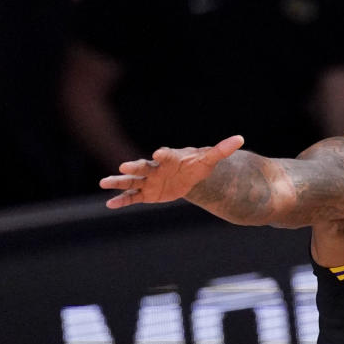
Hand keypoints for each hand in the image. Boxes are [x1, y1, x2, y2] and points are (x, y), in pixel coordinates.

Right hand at [99, 135, 243, 208]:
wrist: (188, 176)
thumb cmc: (197, 165)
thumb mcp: (210, 159)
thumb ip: (222, 149)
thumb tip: (240, 138)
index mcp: (170, 158)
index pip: (166, 155)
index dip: (163, 154)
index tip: (159, 153)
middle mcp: (155, 168)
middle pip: (143, 166)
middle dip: (135, 166)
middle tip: (124, 165)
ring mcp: (149, 180)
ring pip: (132, 181)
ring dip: (119, 182)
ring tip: (103, 183)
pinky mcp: (146, 193)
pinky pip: (132, 197)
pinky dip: (122, 200)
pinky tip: (110, 204)